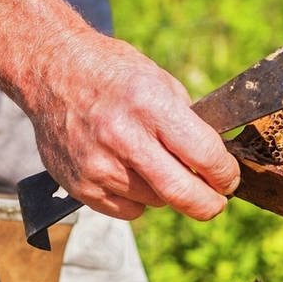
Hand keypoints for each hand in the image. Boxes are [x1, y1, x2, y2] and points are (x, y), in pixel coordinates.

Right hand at [26, 31, 240, 220]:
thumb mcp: (160, 81)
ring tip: (158, 166)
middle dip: (209, 204)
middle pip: (181, 192)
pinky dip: (138, 200)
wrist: (52, 71)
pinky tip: (132, 174)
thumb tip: (214, 159)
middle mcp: (122, 138)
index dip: (225, 173)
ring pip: (156, 202)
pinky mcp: (79, 185)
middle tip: (218, 201)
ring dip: (168, 193)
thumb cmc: (114, 73)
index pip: (203, 154)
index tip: (229, 177)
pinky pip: (127, 210)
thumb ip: (187, 122)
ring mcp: (98, 165)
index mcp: (149, 105)